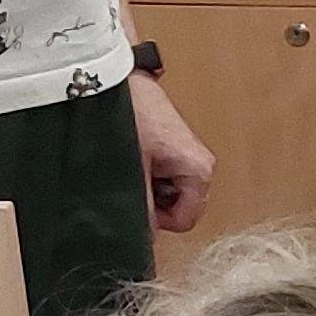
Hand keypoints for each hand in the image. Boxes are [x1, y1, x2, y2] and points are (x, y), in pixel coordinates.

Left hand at [128, 61, 216, 232]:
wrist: (115, 78)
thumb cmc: (128, 113)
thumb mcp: (132, 169)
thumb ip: (140, 208)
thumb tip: (140, 237)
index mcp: (200, 171)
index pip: (185, 221)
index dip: (158, 220)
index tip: (139, 203)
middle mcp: (200, 165)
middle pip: (176, 207)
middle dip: (151, 201)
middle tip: (130, 177)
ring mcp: (187, 156)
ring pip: (166, 192)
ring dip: (145, 184)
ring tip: (128, 161)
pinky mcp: (173, 147)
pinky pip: (159, 174)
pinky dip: (143, 171)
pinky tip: (131, 153)